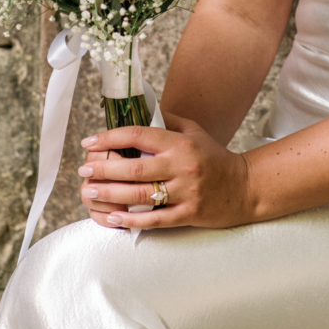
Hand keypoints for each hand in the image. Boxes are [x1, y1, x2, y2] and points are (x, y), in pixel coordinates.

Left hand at [77, 114, 254, 229]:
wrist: (245, 187)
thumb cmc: (215, 157)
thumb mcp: (194, 131)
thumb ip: (167, 121)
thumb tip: (138, 108)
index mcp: (180, 143)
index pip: (139, 135)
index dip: (110, 137)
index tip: (89, 141)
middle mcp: (182, 166)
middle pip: (135, 168)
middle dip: (104, 168)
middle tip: (84, 169)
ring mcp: (185, 192)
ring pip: (140, 195)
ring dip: (110, 193)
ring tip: (89, 191)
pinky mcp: (188, 214)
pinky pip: (154, 219)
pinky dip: (131, 219)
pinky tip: (112, 217)